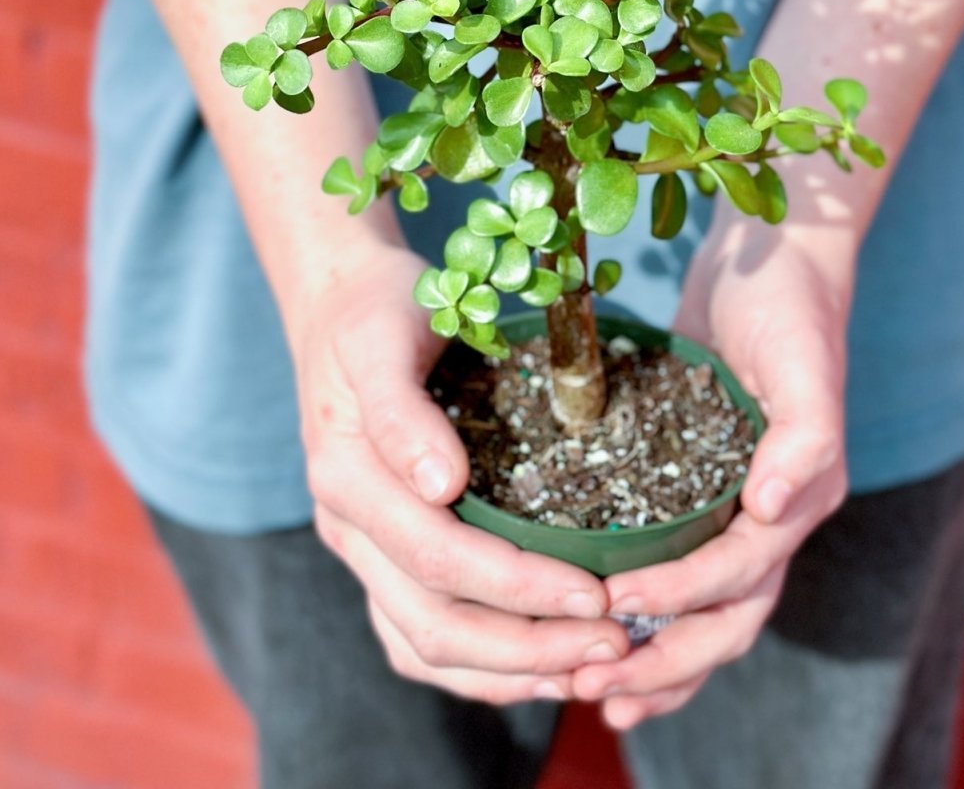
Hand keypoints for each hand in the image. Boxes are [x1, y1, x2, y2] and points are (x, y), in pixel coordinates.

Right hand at [293, 241, 628, 703]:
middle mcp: (348, 528)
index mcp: (346, 476)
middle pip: (434, 623)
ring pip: (426, 645)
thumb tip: (440, 488)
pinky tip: (542, 661)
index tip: (596, 592)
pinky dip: (481, 664)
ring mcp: (361, 549)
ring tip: (590, 664)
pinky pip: (419, 635)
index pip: (437, 555)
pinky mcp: (381, 555)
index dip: (518, 584)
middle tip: (615, 644)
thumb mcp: (384, 340)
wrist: (338, 306)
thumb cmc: (377, 314)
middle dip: (529, 644)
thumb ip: (402, 413)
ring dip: (511, 668)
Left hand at [571, 219, 852, 726]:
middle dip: (665, 661)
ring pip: (700, 605)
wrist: (771, 255)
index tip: (614, 605)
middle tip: (594, 691)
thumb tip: (772, 509)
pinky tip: (592, 621)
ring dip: (652, 654)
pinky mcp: (694, 478)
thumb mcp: (804, 362)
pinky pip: (674, 558)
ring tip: (591, 691)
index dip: (681, 598)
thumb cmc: (792, 304)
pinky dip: (644, 604)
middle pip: (724, 617)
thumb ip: (804, 438)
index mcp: (800, 497)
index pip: (739, 575)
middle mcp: (768, 512)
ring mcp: (731, 501)